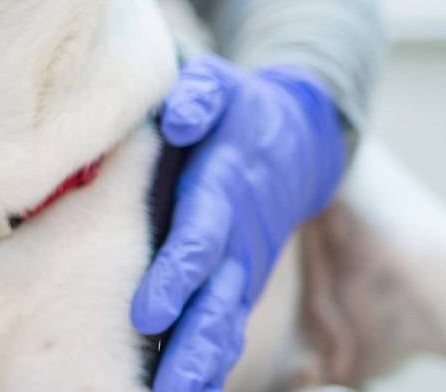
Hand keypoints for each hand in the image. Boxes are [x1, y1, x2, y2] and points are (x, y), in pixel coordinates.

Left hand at [132, 55, 347, 391]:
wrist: (297, 137)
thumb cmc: (236, 108)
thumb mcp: (218, 85)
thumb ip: (197, 95)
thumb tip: (176, 115)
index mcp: (224, 186)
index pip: (200, 234)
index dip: (177, 273)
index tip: (148, 309)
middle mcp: (237, 235)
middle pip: (216, 296)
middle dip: (191, 340)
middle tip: (166, 384)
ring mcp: (244, 264)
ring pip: (225, 321)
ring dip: (202, 363)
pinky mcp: (242, 281)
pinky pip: (227, 326)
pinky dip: (211, 361)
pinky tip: (186, 390)